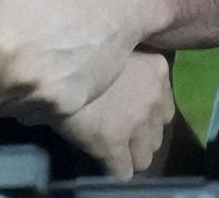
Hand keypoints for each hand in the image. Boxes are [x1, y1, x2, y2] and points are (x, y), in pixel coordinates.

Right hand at [51, 52, 175, 178]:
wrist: (52, 62)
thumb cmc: (80, 47)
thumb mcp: (113, 46)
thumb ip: (127, 61)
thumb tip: (123, 76)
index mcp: (157, 69)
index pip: (165, 107)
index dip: (146, 114)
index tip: (127, 111)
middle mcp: (154, 97)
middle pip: (157, 133)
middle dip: (140, 135)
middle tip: (119, 129)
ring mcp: (137, 123)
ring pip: (145, 157)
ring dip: (130, 154)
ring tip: (112, 146)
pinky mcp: (114, 144)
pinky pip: (122, 172)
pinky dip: (113, 169)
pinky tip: (102, 160)